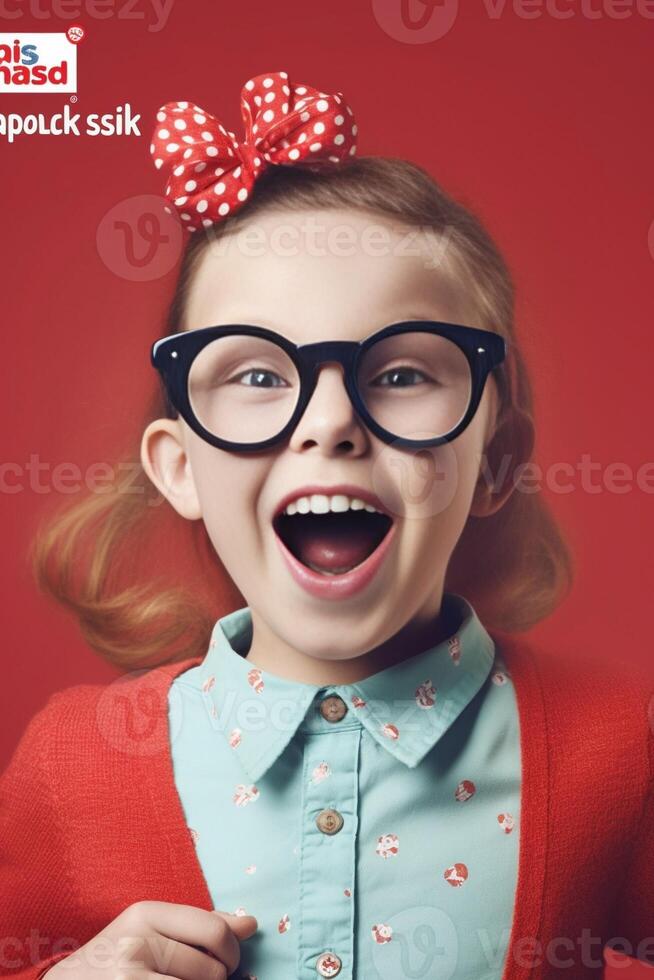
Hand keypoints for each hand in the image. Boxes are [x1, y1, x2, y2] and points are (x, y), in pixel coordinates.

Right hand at [42, 901, 257, 978]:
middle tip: (202, 978)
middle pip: (212, 968)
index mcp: (146, 913)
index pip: (214, 929)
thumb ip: (201, 925)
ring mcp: (130, 978)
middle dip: (217, 979)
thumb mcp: (153, 930)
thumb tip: (251, 924)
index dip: (231, 952)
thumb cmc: (117, 958)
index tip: (227, 962)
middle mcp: (136, 942)